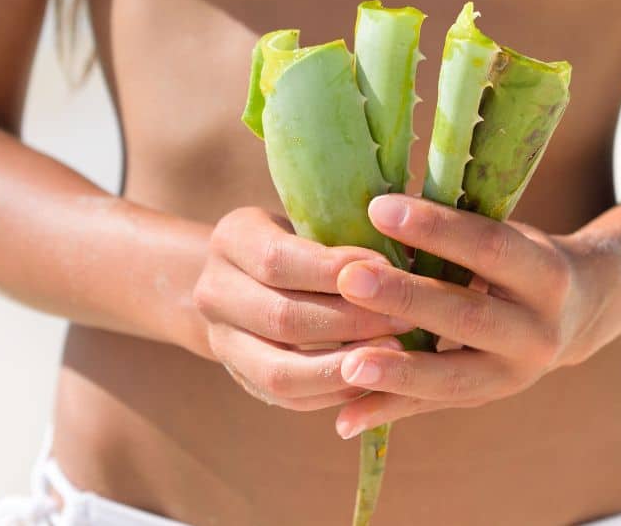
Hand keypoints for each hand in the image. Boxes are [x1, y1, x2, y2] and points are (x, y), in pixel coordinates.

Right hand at [193, 207, 410, 410]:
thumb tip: (406, 254)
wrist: (245, 277)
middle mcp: (214, 291)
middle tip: (404, 317)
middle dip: (350, 321)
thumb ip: (345, 233)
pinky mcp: (241, 377)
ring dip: (342, 366)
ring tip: (392, 354)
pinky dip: (333, 392)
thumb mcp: (309, 221)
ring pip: (280, 371)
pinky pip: (288, 398)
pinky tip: (372, 379)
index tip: (388, 270)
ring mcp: (222, 341)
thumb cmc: (299, 240)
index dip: (335, 270)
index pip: (277, 261)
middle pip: (282, 318)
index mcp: (231, 239)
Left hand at [333, 194, 616, 437]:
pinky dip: (386, 411)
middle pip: (467, 316)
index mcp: (547, 276)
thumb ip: (457, 236)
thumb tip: (378, 216)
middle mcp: (539, 332)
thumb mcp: (506, 237)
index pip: (488, 248)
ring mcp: (516, 376)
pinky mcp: (487, 400)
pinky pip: (431, 408)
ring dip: (397, 372)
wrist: (578, 315)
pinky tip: (345, 418)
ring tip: (347, 363)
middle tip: (350, 279)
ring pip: (452, 378)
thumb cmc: (522, 260)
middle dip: (406, 298)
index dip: (435, 228)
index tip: (378, 208)